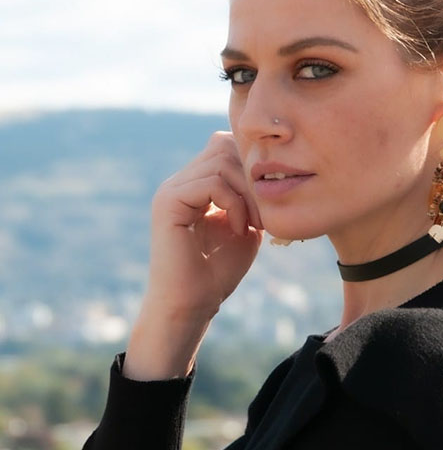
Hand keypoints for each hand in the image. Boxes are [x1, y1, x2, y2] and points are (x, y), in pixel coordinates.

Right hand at [145, 130, 263, 319]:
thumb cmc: (219, 270)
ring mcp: (171, 189)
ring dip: (247, 193)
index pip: (225, 145)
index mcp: (195, 183)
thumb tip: (265, 167)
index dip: (251, 165)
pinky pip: (211, 182)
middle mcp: (180, 181)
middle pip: (225, 147)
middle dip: (253, 178)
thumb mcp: (245, 224)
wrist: (193, 304)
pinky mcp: (168, 202)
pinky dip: (234, 203)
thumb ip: (250, 195)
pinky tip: (239, 228)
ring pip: (221, 162)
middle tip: (263, 215)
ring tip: (254, 224)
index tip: (267, 202)